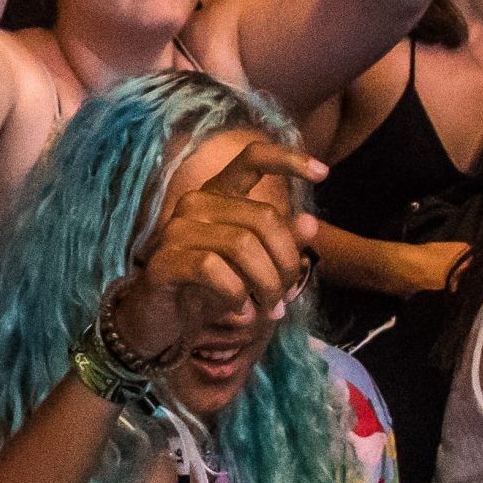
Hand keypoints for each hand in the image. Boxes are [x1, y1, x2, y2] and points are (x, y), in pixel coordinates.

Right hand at [106, 137, 324, 362]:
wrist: (159, 322)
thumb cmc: (209, 289)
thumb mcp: (253, 266)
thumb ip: (280, 244)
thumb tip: (310, 223)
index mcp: (218, 196)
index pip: (251, 160)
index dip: (287, 160)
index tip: (323, 174)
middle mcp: (195, 203)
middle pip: (264, 218)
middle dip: (286, 264)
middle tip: (284, 298)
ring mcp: (176, 230)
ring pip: (243, 245)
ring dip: (266, 285)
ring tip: (267, 310)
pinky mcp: (164, 260)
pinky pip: (215, 270)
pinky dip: (236, 296)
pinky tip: (239, 311)